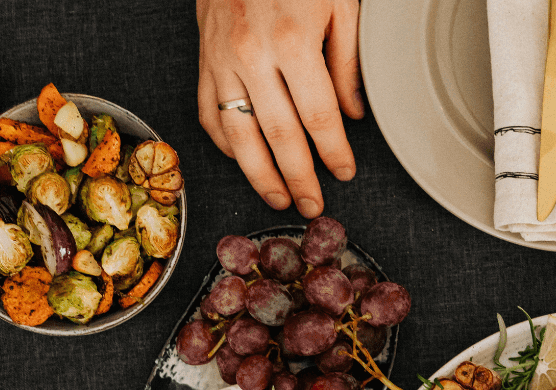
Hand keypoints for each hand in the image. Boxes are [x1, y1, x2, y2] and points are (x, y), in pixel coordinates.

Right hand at [196, 0, 364, 216]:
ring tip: (278, 199)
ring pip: (239, 134)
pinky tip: (244, 160)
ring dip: (259, 174)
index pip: (318, 116)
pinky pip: (208, 113)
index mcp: (293, 41)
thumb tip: (352, 116)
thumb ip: (347, 63)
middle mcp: (252, 55)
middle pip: (279, 135)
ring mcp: (221, 60)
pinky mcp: (203, 59)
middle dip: (299, 178)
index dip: (333, 152)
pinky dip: (225, 143)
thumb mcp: (339, 6)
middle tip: (314, 205)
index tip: (345, 173)